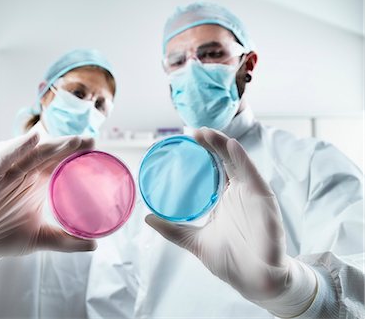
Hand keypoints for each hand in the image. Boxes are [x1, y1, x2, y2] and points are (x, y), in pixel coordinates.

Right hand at [0, 132, 96, 270]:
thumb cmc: (7, 237)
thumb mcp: (42, 238)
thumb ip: (66, 241)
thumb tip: (95, 244)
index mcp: (39, 184)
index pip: (61, 163)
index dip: (77, 154)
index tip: (97, 148)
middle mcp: (26, 175)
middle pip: (51, 155)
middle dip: (71, 146)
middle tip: (91, 140)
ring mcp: (9, 174)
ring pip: (33, 154)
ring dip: (52, 145)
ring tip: (74, 140)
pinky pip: (5, 159)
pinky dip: (18, 148)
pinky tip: (33, 139)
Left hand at [146, 127, 316, 317]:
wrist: (255, 282)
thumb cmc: (231, 261)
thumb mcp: (195, 241)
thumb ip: (173, 230)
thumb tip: (148, 218)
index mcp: (224, 197)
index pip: (213, 167)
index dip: (201, 152)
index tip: (183, 140)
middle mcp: (238, 192)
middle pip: (224, 160)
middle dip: (210, 143)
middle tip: (192, 131)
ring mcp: (251, 194)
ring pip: (238, 162)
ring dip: (223, 145)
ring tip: (206, 132)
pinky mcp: (264, 200)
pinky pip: (254, 176)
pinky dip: (243, 160)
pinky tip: (231, 146)